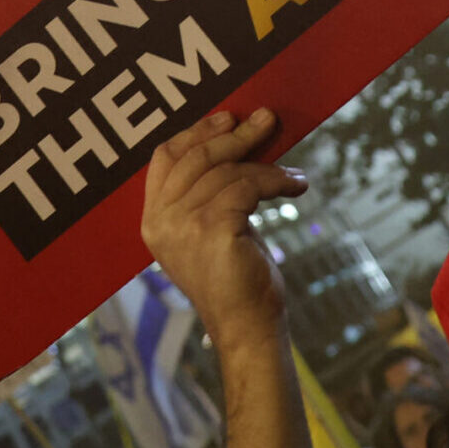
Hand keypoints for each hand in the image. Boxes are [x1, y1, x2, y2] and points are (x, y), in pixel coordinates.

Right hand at [140, 107, 308, 352]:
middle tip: (266, 118)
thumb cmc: (236, 280)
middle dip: (234, 134)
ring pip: (226, 171)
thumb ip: (209, 193)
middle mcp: (161, 221)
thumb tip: (237, 142)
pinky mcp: (213, 230)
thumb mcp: (211, 230)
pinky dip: (276, 180)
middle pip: (195, 157)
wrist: (247, 329)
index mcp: (153, 219)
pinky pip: (247, 187)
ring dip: (266, 164)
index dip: (195, 132)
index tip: (227, 118)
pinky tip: (295, 186)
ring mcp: (183, 226)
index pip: (165, 159)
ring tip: (292, 174)